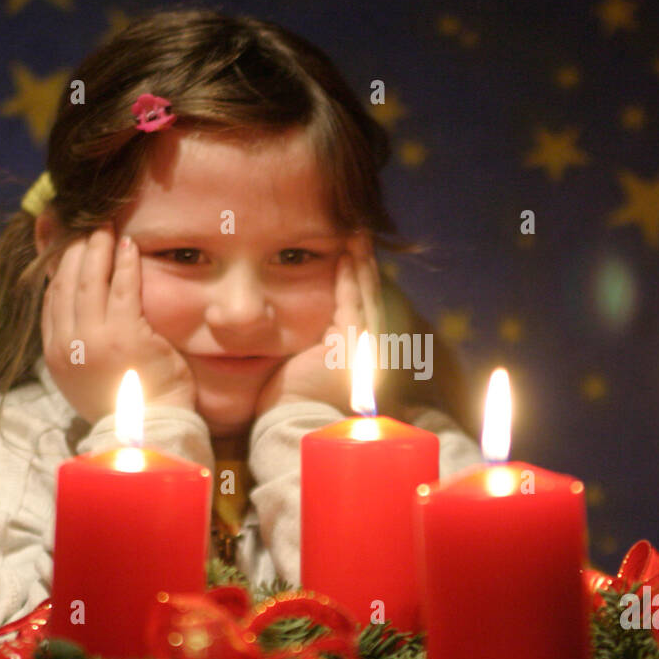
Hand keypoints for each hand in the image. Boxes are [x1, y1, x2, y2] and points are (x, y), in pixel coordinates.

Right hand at [41, 225, 196, 424]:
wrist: (148, 429)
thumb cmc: (125, 402)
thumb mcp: (85, 375)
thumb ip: (75, 345)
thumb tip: (72, 314)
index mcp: (54, 356)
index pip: (51, 300)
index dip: (60, 269)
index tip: (69, 247)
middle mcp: (67, 345)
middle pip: (66, 284)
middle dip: (76, 251)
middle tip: (89, 228)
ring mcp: (94, 340)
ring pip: (91, 281)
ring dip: (98, 249)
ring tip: (105, 229)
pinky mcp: (125, 335)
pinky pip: (123, 288)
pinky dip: (125, 263)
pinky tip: (129, 246)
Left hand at [253, 234, 385, 418]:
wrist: (292, 423)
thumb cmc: (289, 402)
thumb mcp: (299, 366)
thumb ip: (306, 343)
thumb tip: (290, 326)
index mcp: (355, 355)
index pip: (359, 308)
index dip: (357, 280)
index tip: (351, 254)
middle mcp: (366, 349)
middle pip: (368, 297)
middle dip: (364, 264)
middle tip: (360, 235)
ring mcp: (362, 346)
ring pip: (365, 296)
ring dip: (361, 264)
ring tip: (357, 237)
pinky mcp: (352, 344)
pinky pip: (353, 303)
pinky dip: (351, 279)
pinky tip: (347, 257)